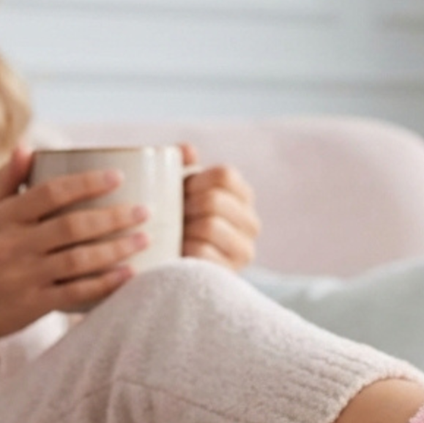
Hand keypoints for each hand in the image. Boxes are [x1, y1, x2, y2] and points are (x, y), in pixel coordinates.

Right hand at [0, 148, 151, 350]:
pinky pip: (76, 292)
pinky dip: (104, 283)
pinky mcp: (34, 305)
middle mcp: (13, 245)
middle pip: (70, 226)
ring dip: (116, 249)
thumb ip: (6, 182)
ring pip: (78, 260)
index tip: (118, 176)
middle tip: (144, 210)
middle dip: (112, 217)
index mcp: (3, 218)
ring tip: (145, 238)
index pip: (49, 193)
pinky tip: (130, 273)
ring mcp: (24, 277)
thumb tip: (27, 147)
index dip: (86, 183)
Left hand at [182, 145, 259, 269]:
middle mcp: (251, 222)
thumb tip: (187, 149)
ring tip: (173, 235)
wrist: (180, 269)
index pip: (224, 175)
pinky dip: (185, 250)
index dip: (196, 179)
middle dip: (186, 206)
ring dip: (184, 229)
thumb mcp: (182, 192)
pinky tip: (177, 252)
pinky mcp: (232, 273)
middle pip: (214, 200)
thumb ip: (182, 166)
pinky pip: (203, 253)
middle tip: (172, 216)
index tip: (179, 190)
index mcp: (243, 196)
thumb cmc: (181, 222)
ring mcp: (245, 250)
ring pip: (210, 226)